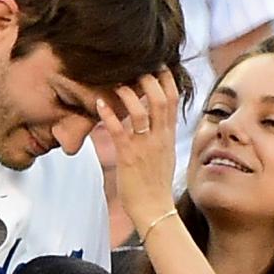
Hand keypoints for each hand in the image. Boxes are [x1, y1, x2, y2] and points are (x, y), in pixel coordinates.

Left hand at [96, 70, 181, 236]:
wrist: (154, 210)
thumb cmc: (155, 185)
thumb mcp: (165, 156)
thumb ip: (161, 136)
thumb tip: (156, 124)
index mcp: (168, 136)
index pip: (173, 99)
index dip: (166, 78)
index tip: (157, 63)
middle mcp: (159, 137)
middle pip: (161, 98)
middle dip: (149, 77)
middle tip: (135, 66)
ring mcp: (145, 146)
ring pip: (142, 111)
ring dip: (128, 92)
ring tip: (116, 81)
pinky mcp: (129, 156)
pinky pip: (119, 130)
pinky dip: (109, 114)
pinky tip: (99, 103)